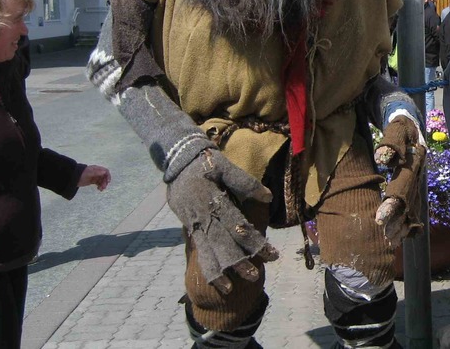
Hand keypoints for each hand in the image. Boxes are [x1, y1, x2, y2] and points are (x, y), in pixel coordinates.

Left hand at [79, 165, 110, 190]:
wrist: (73, 178)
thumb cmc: (81, 174)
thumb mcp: (89, 173)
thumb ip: (97, 172)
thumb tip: (104, 172)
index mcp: (97, 169)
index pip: (105, 171)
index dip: (108, 176)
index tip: (108, 181)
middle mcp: (97, 172)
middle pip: (104, 177)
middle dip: (105, 182)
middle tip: (103, 187)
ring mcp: (95, 177)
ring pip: (102, 181)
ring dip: (103, 185)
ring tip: (101, 189)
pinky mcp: (92, 181)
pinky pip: (98, 183)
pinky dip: (100, 186)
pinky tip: (99, 189)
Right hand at [167, 149, 278, 293]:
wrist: (178, 161)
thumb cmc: (207, 163)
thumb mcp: (226, 167)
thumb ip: (246, 183)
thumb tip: (268, 197)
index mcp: (216, 202)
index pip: (239, 227)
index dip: (254, 242)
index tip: (271, 254)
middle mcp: (205, 217)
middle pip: (223, 244)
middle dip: (238, 262)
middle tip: (254, 276)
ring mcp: (195, 224)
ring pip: (207, 252)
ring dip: (219, 271)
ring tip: (230, 289)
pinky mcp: (189, 227)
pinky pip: (198, 250)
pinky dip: (206, 266)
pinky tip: (215, 279)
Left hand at [373, 116, 425, 244]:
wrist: (410, 124)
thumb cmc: (401, 127)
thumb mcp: (397, 128)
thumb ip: (392, 143)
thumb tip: (383, 159)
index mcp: (413, 164)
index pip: (401, 188)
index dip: (392, 205)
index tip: (379, 219)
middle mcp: (417, 177)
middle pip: (407, 203)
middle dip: (396, 221)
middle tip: (385, 236)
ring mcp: (417, 184)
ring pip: (411, 208)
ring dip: (402, 225)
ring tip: (391, 240)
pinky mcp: (414, 189)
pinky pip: (414, 209)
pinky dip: (409, 224)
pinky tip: (403, 236)